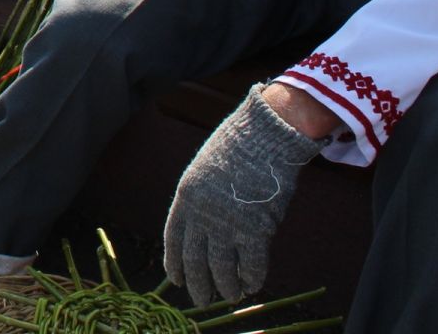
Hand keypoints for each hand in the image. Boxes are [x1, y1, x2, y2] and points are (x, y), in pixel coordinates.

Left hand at [163, 85, 327, 305]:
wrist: (263, 136)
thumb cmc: (237, 149)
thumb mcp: (205, 170)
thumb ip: (201, 199)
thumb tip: (204, 228)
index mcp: (186, 197)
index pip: (174, 240)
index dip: (175, 263)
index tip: (177, 279)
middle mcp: (201, 214)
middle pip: (195, 261)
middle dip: (198, 285)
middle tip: (202, 300)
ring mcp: (227, 223)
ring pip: (221, 269)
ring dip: (225, 287)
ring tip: (230, 297)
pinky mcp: (255, 229)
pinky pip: (250, 265)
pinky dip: (251, 278)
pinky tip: (251, 285)